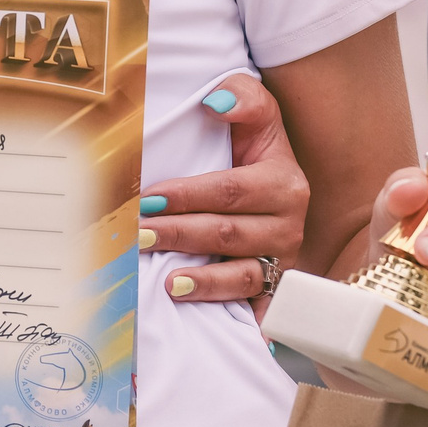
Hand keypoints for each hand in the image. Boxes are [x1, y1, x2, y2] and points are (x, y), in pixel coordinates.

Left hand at [138, 75, 308, 306]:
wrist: (283, 188)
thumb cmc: (258, 152)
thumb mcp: (260, 117)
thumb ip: (244, 99)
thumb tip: (214, 102)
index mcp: (283, 182)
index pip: (229, 190)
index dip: (187, 195)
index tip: (148, 198)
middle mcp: (289, 224)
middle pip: (228, 232)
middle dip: (180, 234)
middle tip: (138, 235)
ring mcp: (283, 260)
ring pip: (243, 275)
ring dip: (203, 281)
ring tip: (168, 283)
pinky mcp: (278, 287)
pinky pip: (261, 305)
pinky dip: (248, 318)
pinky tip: (229, 327)